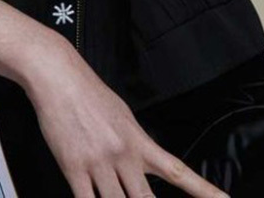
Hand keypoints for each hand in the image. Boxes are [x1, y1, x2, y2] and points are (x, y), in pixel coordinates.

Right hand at [23, 43, 229, 197]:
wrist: (60, 76)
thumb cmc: (89, 92)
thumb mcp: (122, 115)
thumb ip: (134, 143)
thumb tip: (142, 164)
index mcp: (139, 141)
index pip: (177, 171)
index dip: (203, 190)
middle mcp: (124, 156)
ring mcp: (99, 164)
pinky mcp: (73, 168)